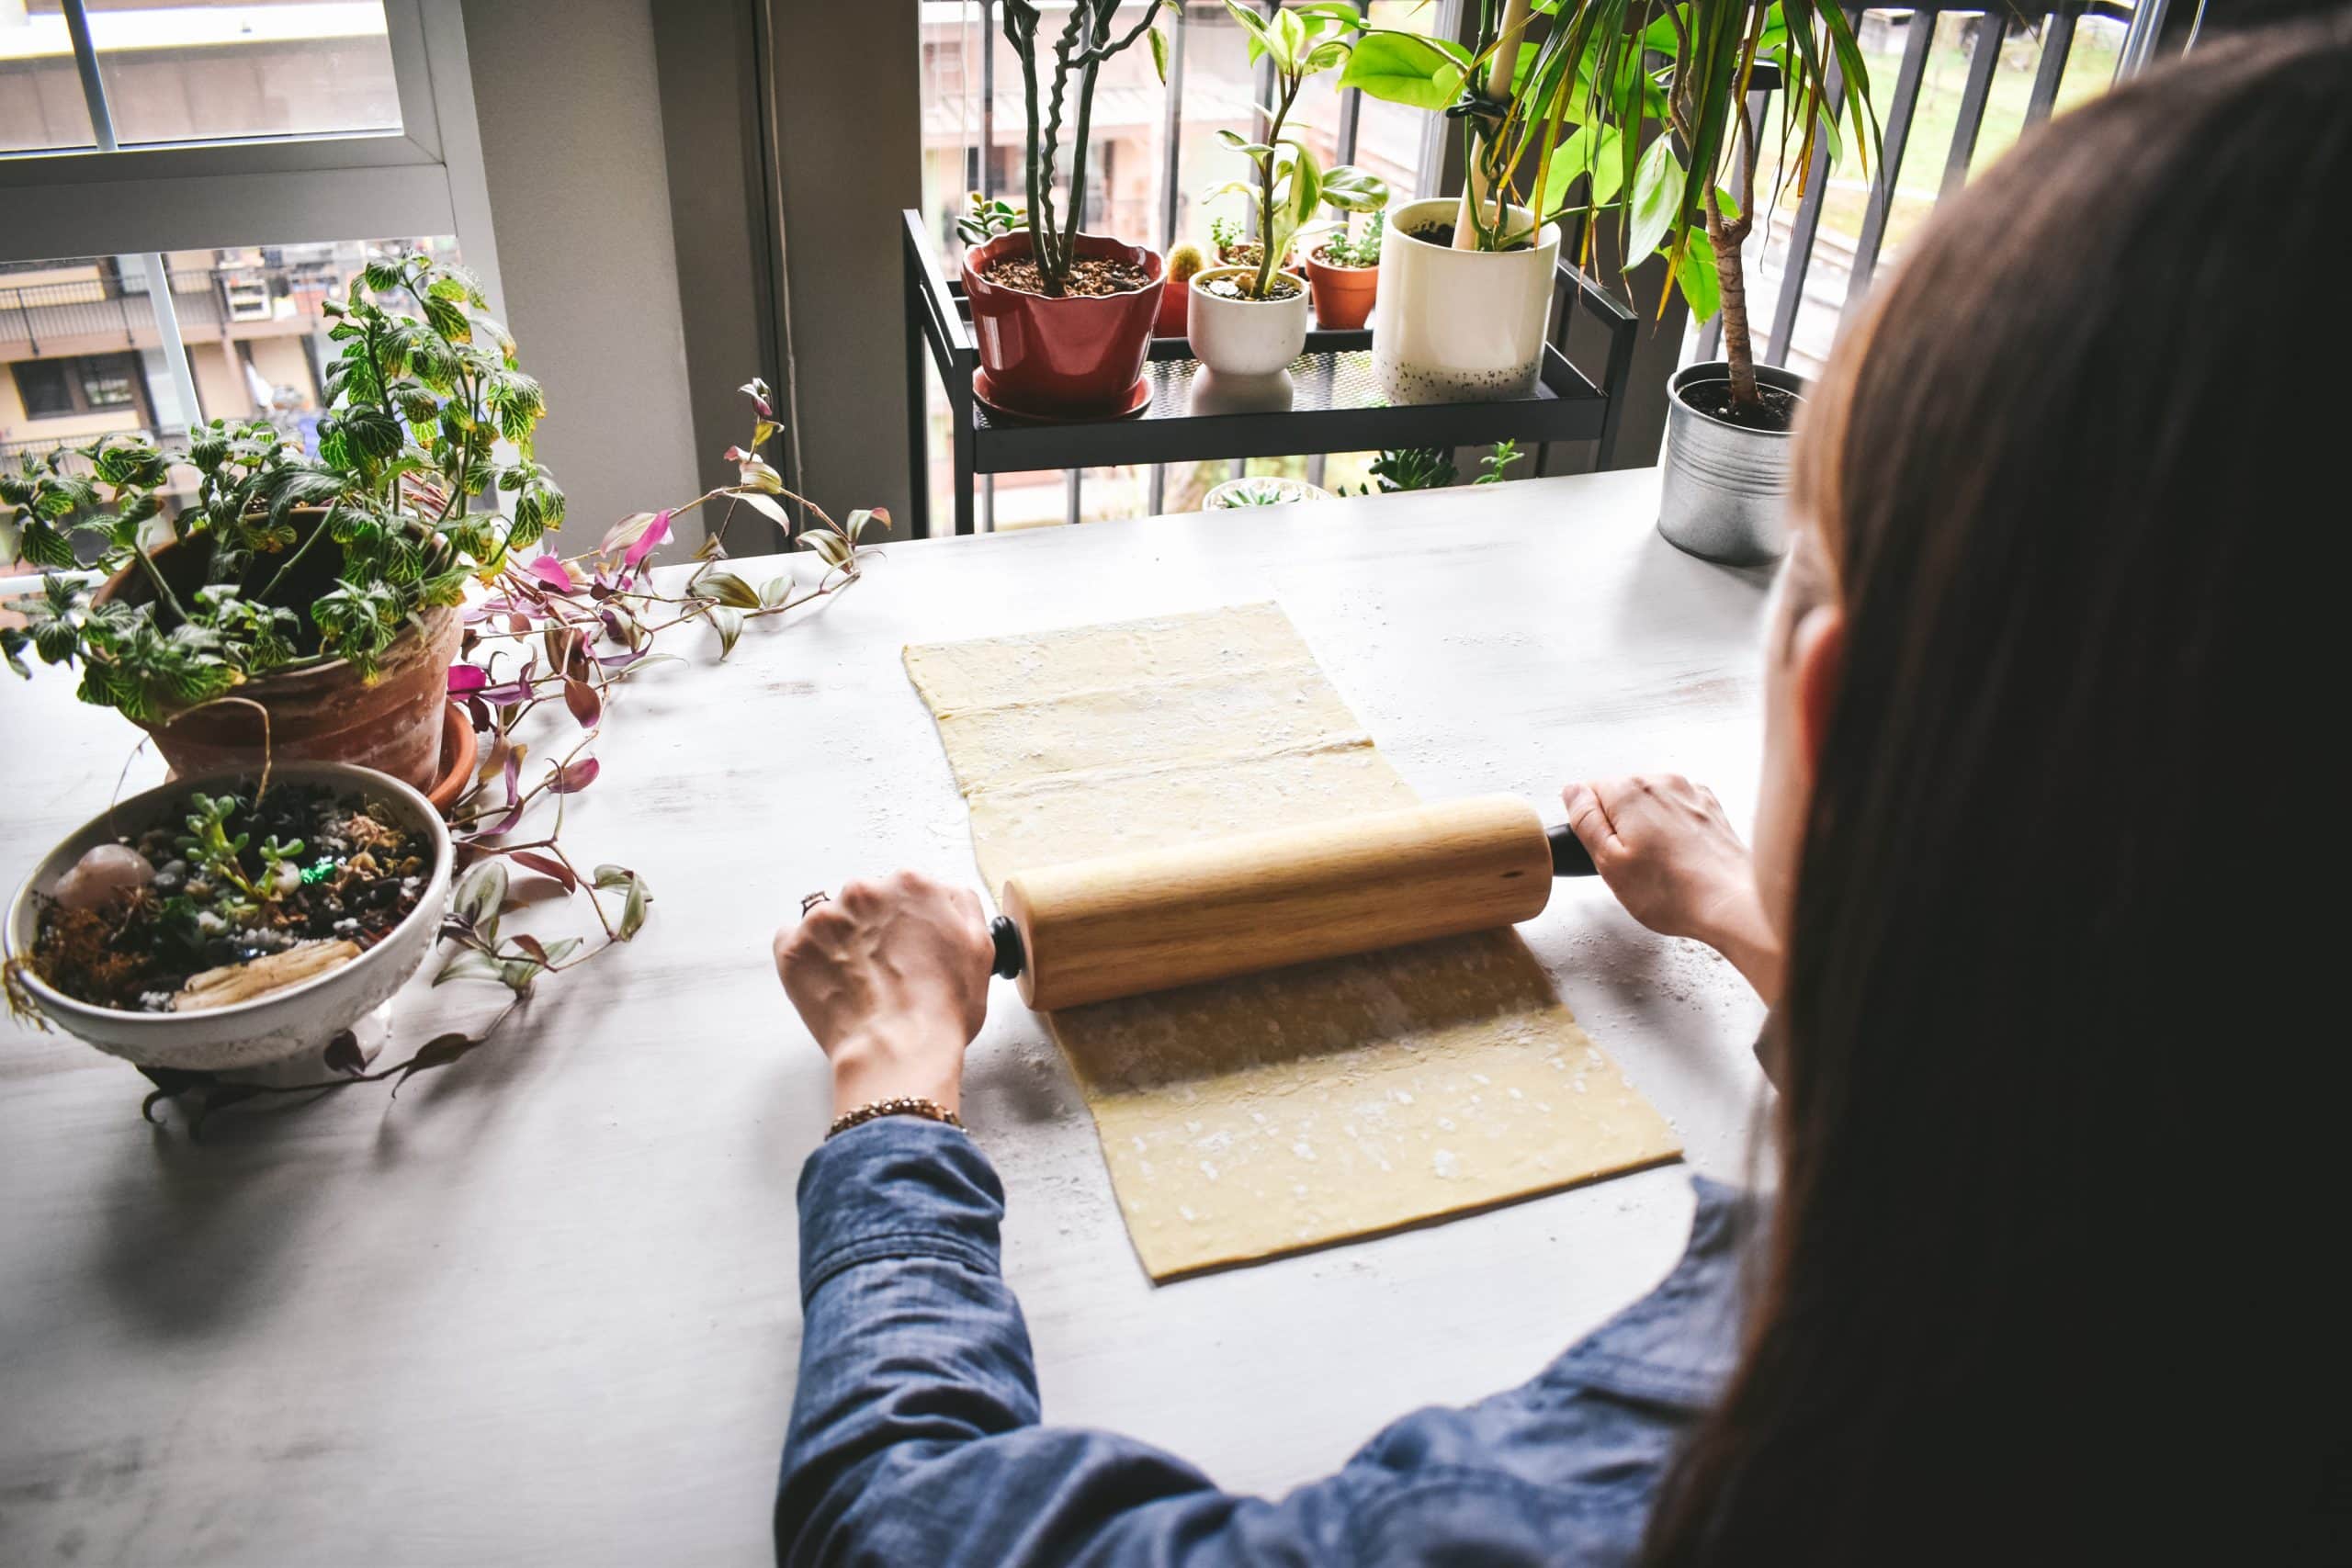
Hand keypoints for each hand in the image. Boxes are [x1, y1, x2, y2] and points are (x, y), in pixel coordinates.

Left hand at [773, 871, 994, 1117]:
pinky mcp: (792, 948)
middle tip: (886, 971)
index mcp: (911, 885)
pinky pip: (794, 941)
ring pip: (830, 920)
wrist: (897, 1052)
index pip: (904, 889)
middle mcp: (863, 891)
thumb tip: (944, 893)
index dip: (908, 922)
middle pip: (865, 901)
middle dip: (872, 929)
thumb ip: (962, 903)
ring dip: (840, 942)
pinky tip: (831, 983)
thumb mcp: (980, 947)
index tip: (909, 948)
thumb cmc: (940, 1010)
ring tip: (859, 982)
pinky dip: (808, 958)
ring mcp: (823, 919)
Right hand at [1562, 775, 1783, 1002]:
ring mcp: (1690, 793)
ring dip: (1648, 828)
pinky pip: (1676, 811)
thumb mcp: (1608, 862)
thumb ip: (1585, 819)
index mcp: (1630, 791)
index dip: (1591, 825)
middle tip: (1632, 865)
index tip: (1605, 851)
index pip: (1589, 791)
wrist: (1733, 903)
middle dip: (1620, 826)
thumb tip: (1572, 792)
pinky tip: (1680, 858)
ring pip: (1650, 804)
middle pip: (1621, 796)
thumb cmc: (1672, 892)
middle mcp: (1661, 782)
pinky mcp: (1710, 808)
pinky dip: (1673, 829)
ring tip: (1660, 866)